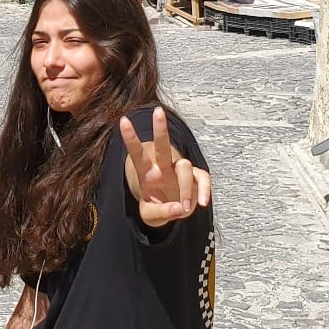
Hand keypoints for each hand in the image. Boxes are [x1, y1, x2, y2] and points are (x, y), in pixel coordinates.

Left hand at [120, 106, 210, 227]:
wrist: (172, 211)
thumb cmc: (156, 208)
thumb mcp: (151, 216)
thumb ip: (163, 212)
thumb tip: (181, 208)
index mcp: (146, 173)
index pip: (137, 154)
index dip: (131, 138)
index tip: (123, 121)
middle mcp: (163, 167)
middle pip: (162, 146)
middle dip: (160, 129)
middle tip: (158, 111)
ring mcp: (180, 170)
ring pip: (185, 168)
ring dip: (185, 189)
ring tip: (184, 207)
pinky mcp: (197, 177)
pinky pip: (203, 179)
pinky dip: (204, 190)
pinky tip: (202, 203)